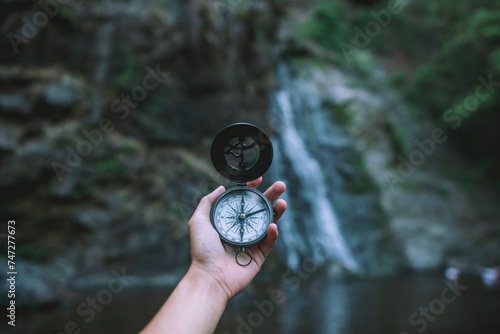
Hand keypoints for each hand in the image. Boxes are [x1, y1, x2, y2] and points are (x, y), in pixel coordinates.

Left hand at [188, 177, 286, 300]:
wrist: (210, 276)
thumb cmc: (202, 250)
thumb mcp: (198, 221)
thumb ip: (207, 202)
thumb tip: (220, 188)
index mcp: (228, 221)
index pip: (243, 202)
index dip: (251, 190)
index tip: (259, 179)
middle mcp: (241, 230)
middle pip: (259, 210)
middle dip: (271, 197)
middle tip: (281, 186)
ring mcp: (251, 243)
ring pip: (268, 224)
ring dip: (276, 212)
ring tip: (282, 203)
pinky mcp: (258, 256)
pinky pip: (269, 242)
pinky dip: (273, 233)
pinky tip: (273, 226)